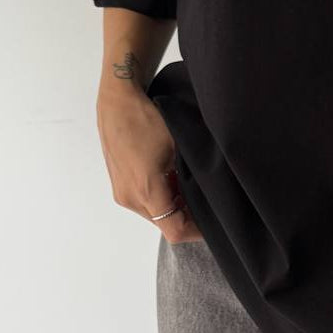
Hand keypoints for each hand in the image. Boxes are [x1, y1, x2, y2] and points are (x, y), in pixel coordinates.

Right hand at [95, 82, 204, 242]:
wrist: (117, 101)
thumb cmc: (147, 119)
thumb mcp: (179, 148)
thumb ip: (192, 178)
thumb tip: (210, 195)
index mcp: (145, 191)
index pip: (175, 230)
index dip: (197, 231)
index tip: (214, 222)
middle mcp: (129, 198)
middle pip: (165, 224)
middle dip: (187, 216)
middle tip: (206, 200)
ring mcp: (122, 192)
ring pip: (156, 214)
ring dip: (175, 206)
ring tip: (190, 185)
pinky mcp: (119, 184)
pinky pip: (145, 202)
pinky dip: (162, 197)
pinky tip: (173, 178)